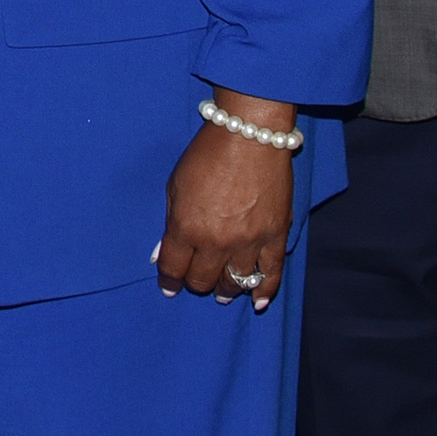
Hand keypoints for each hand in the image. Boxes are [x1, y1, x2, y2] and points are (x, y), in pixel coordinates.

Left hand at [156, 91, 297, 310]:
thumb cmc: (207, 154)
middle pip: (203, 281)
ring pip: (235, 283)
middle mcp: (216, 242)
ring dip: (226, 290)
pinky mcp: (275, 236)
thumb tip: (161, 255)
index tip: (169, 287)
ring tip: (223, 292)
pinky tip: (256, 301)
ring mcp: (248, 242)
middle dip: (197, 283)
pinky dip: (264, 291)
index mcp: (186, 228)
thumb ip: (170, 223)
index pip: (174, 270)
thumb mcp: (175, 185)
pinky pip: (271, 274)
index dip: (169, 282)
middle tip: (197, 280)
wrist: (249, 134)